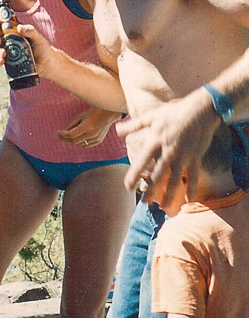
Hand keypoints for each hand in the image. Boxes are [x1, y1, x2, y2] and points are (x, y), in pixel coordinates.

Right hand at [0, 19, 54, 72]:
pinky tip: (2, 61)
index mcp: (15, 31)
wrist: (46, 64)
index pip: (2, 24)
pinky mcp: (8, 61)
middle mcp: (9, 39)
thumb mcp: (38, 37)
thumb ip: (30, 30)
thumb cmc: (43, 48)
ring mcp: (8, 50)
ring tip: (3, 53)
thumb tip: (19, 28)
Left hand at [57, 107, 120, 147]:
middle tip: (59, 135)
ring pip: (80, 144)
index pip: (71, 134)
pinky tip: (76, 138)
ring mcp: (97, 138)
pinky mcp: (99, 141)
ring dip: (72, 141)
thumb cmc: (93, 112)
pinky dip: (80, 143)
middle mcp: (92, 134)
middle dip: (65, 139)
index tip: (57, 132)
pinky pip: (86, 145)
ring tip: (67, 135)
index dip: (62, 134)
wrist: (108, 114)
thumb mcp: (80, 116)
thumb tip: (63, 133)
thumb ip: (72, 125)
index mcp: (87, 126)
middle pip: (74, 141)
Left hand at [116, 89, 217, 206]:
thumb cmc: (173, 112)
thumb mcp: (151, 117)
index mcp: (154, 142)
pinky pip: (192, 177)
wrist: (200, 110)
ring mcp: (182, 157)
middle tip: (145, 203)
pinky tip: (189, 201)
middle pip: (157, 176)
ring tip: (163, 206)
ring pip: (174, 181)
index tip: (127, 187)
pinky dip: (191, 189)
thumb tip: (116, 130)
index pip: (141, 163)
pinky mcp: (195, 158)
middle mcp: (167, 152)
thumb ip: (133, 126)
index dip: (134, 176)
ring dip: (169, 195)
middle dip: (151, 191)